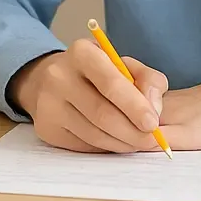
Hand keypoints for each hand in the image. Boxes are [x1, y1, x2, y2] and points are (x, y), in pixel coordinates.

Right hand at [10, 38, 168, 152]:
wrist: (51, 80)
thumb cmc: (97, 73)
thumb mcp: (124, 64)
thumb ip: (148, 80)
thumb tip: (154, 110)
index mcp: (82, 53)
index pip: (110, 83)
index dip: (134, 106)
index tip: (153, 123)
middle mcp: (59, 76)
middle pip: (102, 113)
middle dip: (133, 131)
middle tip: (152, 140)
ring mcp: (48, 105)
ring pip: (94, 134)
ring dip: (122, 143)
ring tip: (139, 142)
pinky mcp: (46, 128)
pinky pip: (84, 144)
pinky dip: (107, 147)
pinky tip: (118, 142)